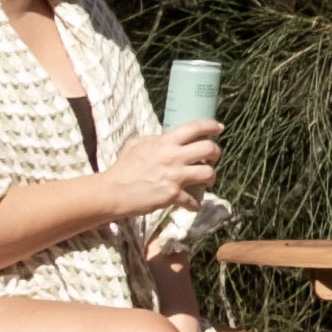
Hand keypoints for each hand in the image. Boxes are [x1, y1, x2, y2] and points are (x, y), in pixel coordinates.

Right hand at [98, 121, 218, 214]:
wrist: (112, 192)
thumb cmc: (122, 167)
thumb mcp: (137, 144)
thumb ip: (155, 139)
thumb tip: (165, 138)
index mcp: (165, 142)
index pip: (195, 127)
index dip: (211, 126)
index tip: (219, 128)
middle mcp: (174, 157)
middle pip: (209, 149)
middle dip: (216, 153)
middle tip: (213, 158)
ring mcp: (175, 176)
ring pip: (208, 174)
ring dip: (212, 178)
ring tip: (208, 181)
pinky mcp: (173, 195)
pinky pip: (193, 200)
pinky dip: (195, 204)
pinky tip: (194, 205)